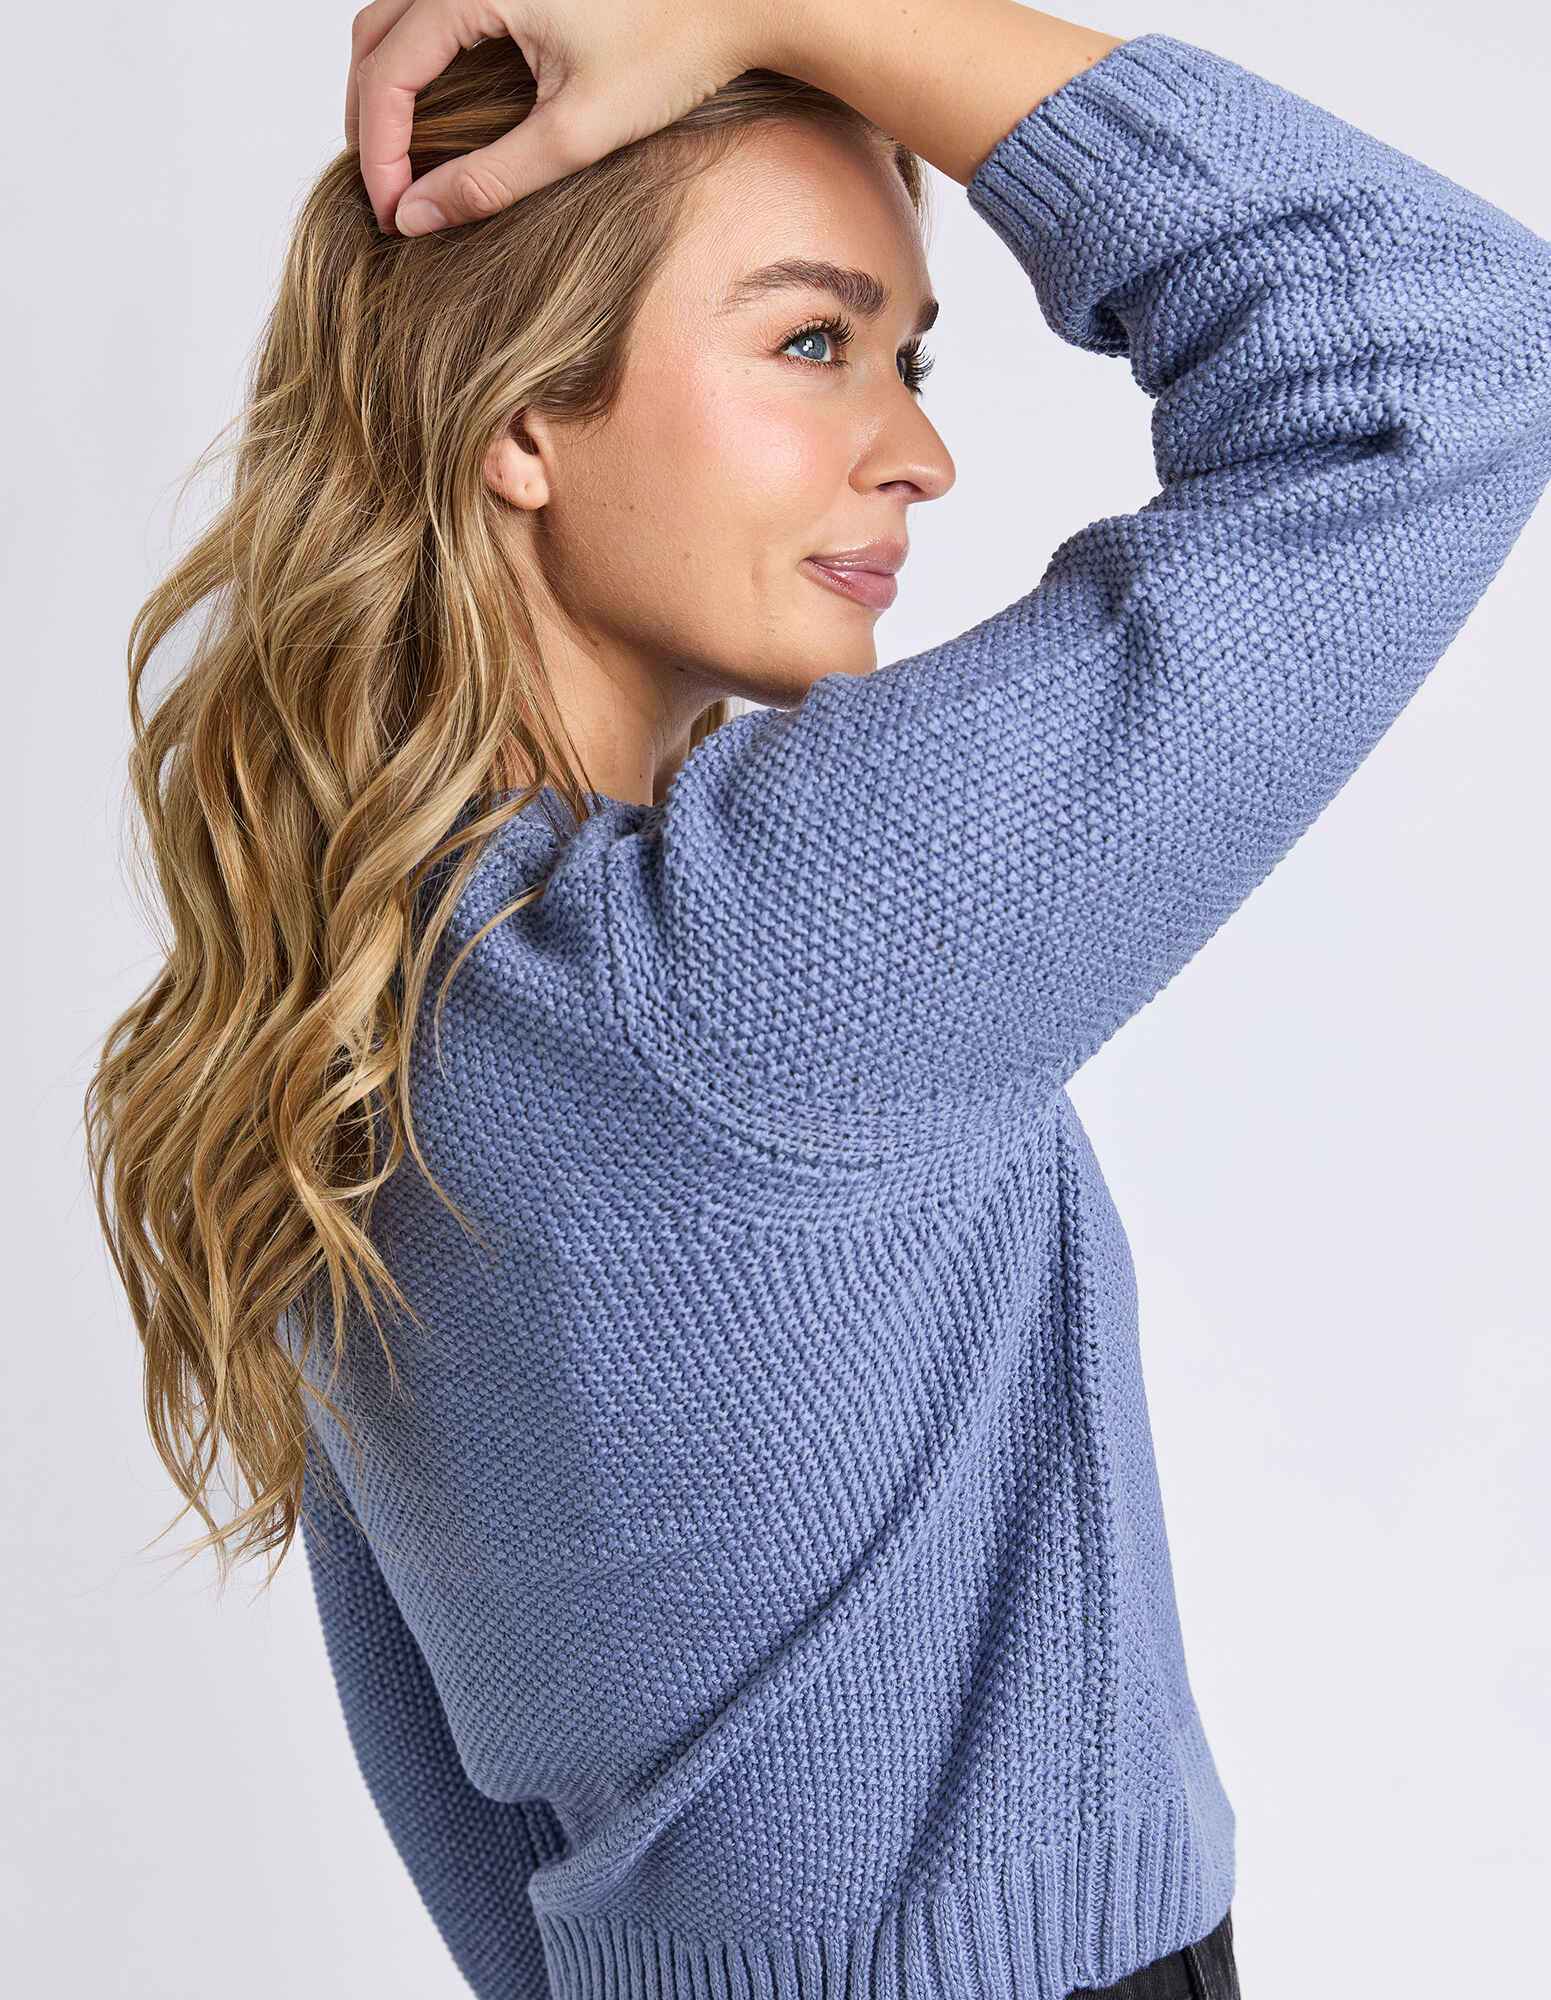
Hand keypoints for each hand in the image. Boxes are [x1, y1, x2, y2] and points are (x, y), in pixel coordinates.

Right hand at [346, 0, 795, 235]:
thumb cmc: (675, 49)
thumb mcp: (578, 132)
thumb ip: (493, 179)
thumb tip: (418, 219)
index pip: (388, 73)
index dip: (379, 152)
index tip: (391, 214)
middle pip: (374, 38)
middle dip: (370, 121)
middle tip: (387, 196)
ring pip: (396, 20)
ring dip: (387, 90)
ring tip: (402, 164)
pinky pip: (433, 12)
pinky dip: (418, 64)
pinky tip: (435, 120)